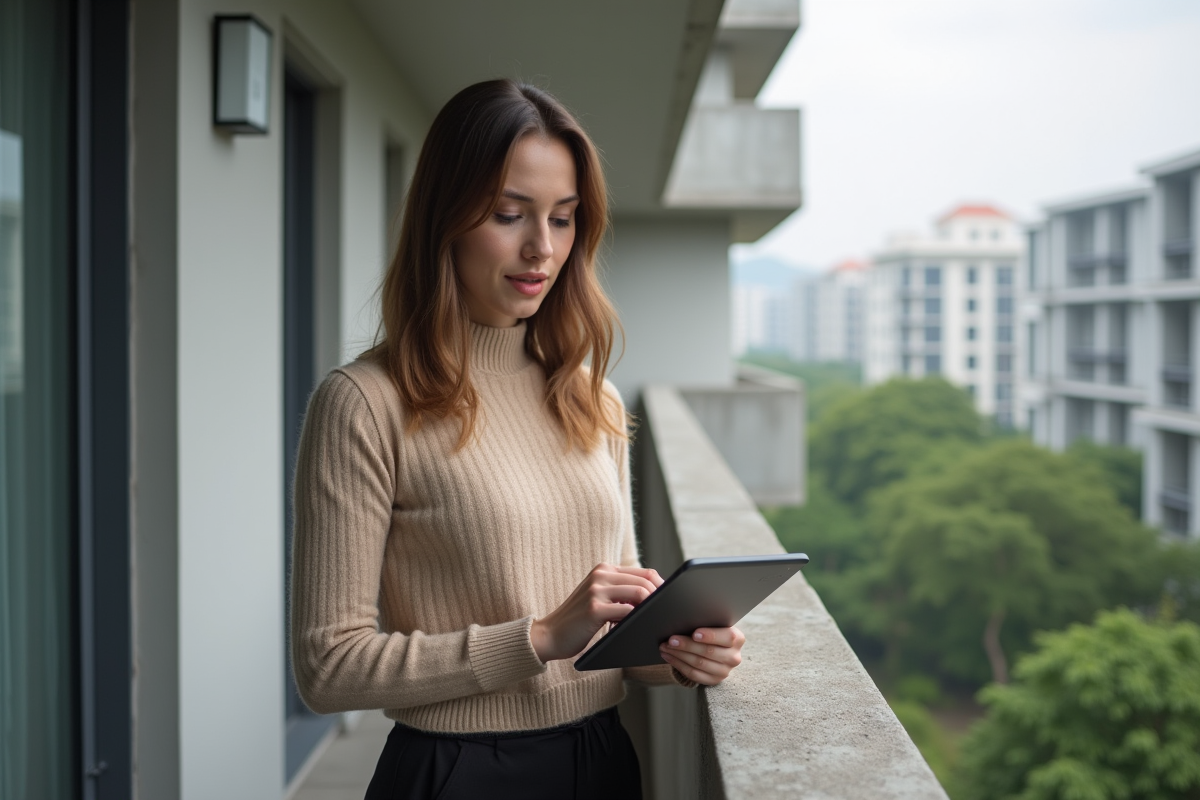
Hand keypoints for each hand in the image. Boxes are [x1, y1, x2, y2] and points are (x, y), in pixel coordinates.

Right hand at [531, 564, 663, 662]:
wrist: (549, 635)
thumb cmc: (580, 622)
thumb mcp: (600, 600)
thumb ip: (622, 594)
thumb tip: (656, 598)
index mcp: (604, 570)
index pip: (645, 572)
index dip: (662, 588)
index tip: (671, 604)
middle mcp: (601, 574)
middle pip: (646, 581)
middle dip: (661, 599)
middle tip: (668, 616)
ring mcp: (597, 590)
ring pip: (640, 593)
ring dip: (652, 609)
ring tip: (654, 622)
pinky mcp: (594, 608)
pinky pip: (628, 611)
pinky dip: (637, 621)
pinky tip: (636, 630)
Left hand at [658, 626, 744, 684]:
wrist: (715, 647)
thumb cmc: (711, 629)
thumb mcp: (714, 623)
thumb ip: (706, 619)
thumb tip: (683, 614)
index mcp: (737, 639)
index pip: (727, 637)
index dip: (710, 636)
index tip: (694, 633)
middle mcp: (734, 657)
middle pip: (708, 651)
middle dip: (687, 645)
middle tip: (671, 639)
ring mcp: (724, 671)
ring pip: (698, 663)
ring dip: (679, 654)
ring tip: (665, 646)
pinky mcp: (713, 680)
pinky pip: (693, 674)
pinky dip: (678, 664)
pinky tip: (668, 656)